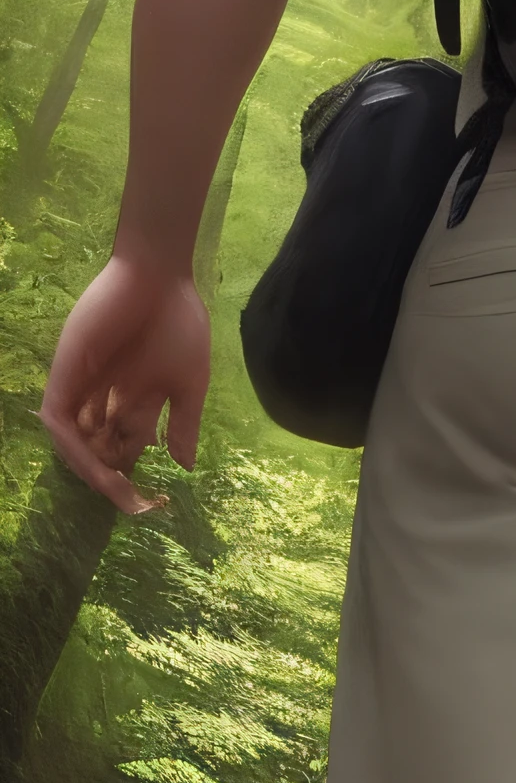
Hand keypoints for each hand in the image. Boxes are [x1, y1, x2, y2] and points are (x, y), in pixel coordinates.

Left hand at [41, 252, 208, 510]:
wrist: (159, 279)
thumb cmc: (179, 323)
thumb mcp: (190, 383)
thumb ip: (184, 424)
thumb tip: (186, 467)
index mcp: (135, 397)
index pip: (127, 444)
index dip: (135, 472)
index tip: (148, 502)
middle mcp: (105, 396)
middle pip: (99, 446)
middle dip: (111, 477)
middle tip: (130, 502)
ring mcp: (84, 386)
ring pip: (75, 439)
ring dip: (90, 468)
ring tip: (114, 489)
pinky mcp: (67, 375)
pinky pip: (59, 420)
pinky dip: (72, 445)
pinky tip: (93, 464)